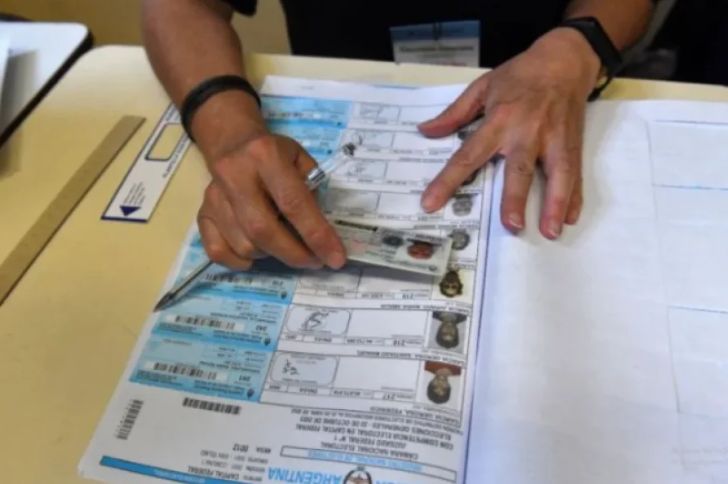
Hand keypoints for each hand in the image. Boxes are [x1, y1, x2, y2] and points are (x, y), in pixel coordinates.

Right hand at [197, 133, 346, 269]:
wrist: (231, 142)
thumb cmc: (274, 154)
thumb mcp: (301, 159)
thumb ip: (313, 191)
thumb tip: (320, 234)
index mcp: (265, 155)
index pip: (293, 202)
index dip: (316, 235)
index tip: (335, 258)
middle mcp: (235, 175)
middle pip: (263, 230)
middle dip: (294, 254)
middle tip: (314, 261)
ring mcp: (214, 197)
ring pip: (244, 246)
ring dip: (270, 255)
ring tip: (283, 244)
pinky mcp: (202, 213)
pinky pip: (219, 252)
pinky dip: (240, 260)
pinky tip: (256, 251)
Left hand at [418, 27, 601, 238]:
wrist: (565, 59)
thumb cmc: (519, 75)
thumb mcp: (482, 86)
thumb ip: (454, 113)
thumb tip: (425, 131)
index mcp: (498, 120)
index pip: (468, 155)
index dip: (448, 180)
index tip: (430, 203)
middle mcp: (527, 132)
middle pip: (519, 170)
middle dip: (515, 198)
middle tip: (512, 226)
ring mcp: (554, 140)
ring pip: (557, 174)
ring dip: (555, 203)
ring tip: (552, 232)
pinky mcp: (573, 144)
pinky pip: (575, 173)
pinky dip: (575, 196)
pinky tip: (572, 217)